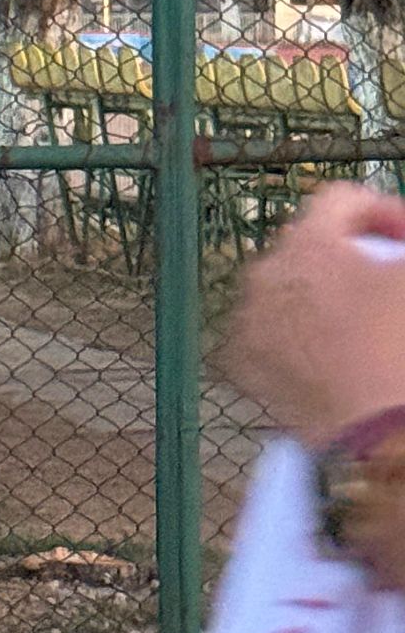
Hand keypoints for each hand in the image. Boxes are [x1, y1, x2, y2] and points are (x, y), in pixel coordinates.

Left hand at [225, 182, 404, 445]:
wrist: (380, 432)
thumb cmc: (400, 346)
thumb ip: (398, 245)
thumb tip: (390, 257)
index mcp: (308, 243)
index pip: (339, 200)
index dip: (381, 211)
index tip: (402, 239)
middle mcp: (264, 274)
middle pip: (307, 246)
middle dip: (347, 256)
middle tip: (382, 280)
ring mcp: (247, 322)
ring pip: (284, 291)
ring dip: (318, 296)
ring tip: (358, 323)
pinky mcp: (242, 366)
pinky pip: (269, 333)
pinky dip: (296, 335)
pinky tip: (331, 355)